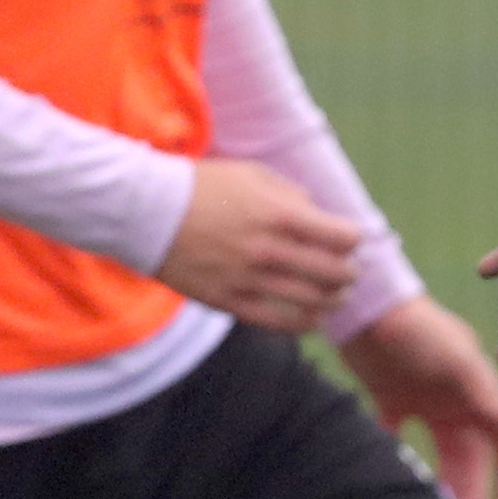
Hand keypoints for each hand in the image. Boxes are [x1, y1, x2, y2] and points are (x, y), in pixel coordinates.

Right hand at [157, 158, 369, 331]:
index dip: (353, 241)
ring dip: (333, 300)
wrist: (144, 210)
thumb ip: (290, 195)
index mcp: (279, 214)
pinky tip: (313, 320)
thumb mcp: (251, 175)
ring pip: (311, 301)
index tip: (350, 241)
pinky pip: (277, 322)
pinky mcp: (227, 301)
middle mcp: (268, 249)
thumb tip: (318, 215)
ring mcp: (247, 279)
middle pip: (334, 273)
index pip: (342, 237)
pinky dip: (303, 323)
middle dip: (350, 274)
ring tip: (337, 296)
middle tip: (349, 273)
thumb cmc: (201, 186)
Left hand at [343, 294, 497, 498]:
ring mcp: (426, 401)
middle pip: (472, 458)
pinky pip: (399, 437)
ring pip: (441, 456)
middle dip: (473, 492)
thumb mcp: (455, 357)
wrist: (363, 302)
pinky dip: (401, 459)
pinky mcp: (392, 400)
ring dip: (443, 484)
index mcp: (478, 392)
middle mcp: (457, 401)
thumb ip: (482, 390)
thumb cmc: (416, 327)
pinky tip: (393, 484)